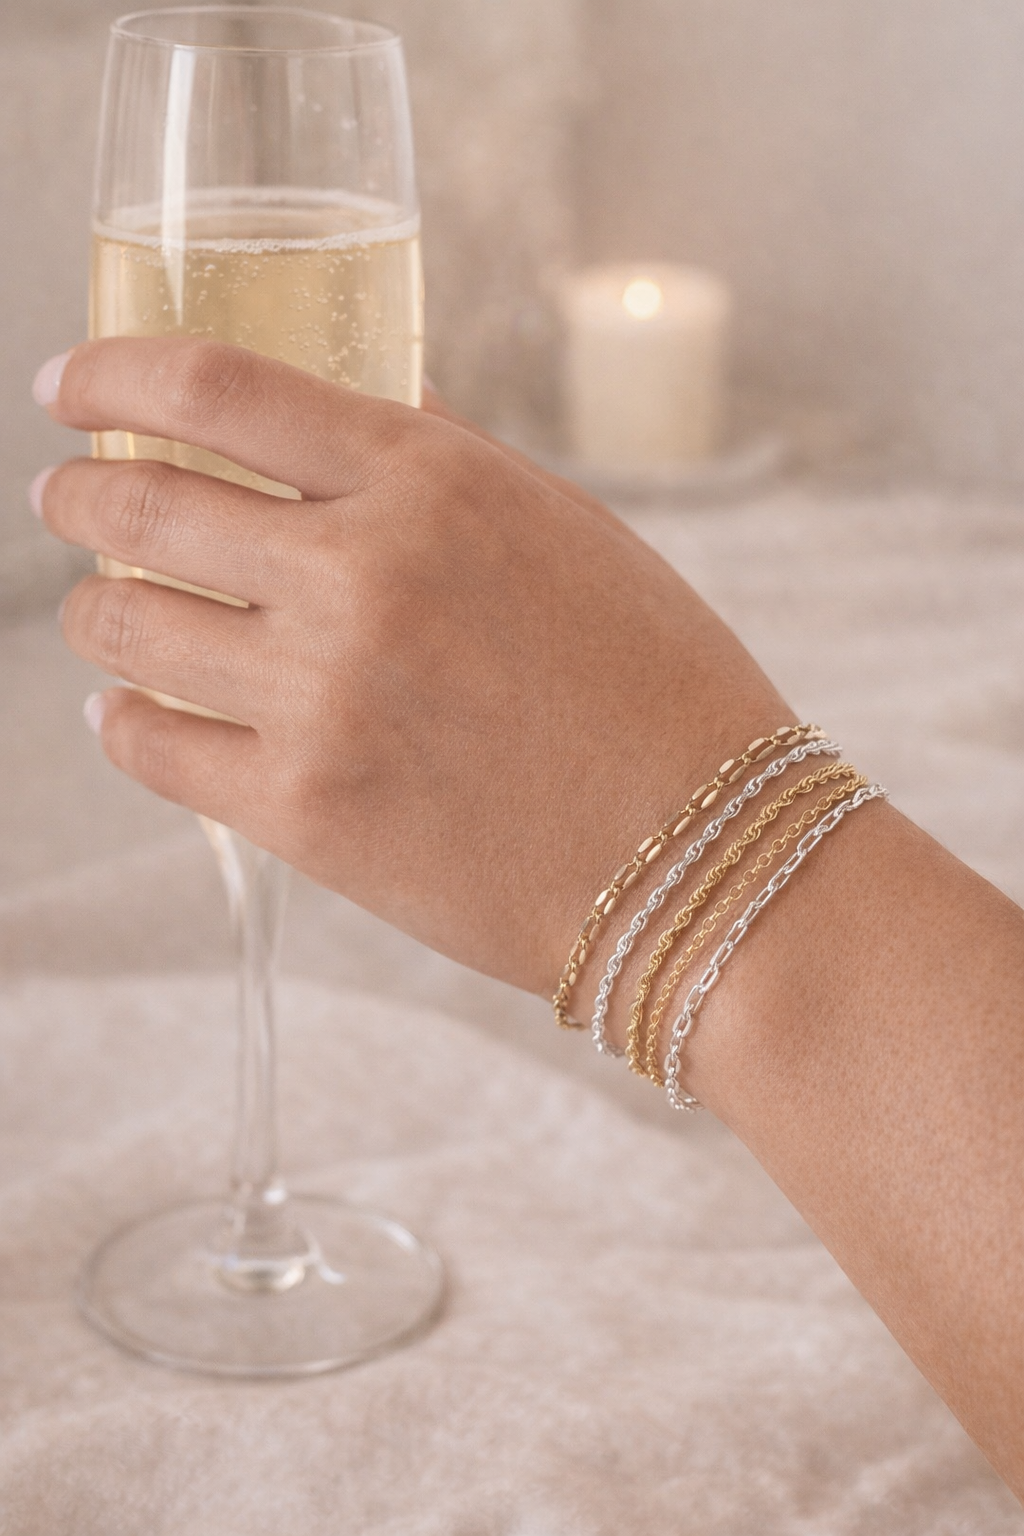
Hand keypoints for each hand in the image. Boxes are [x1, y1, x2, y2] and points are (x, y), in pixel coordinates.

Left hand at [34, 337, 787, 994]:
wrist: (707, 862)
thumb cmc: (660, 689)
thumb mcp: (572, 532)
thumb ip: (451, 463)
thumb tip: (366, 410)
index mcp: (432, 483)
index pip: (215, 388)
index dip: (111, 372)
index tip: (66, 382)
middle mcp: (361, 575)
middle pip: (143, 504)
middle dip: (77, 495)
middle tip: (65, 498)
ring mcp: (323, 698)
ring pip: (126, 628)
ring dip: (95, 611)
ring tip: (105, 612)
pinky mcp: (305, 813)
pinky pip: (151, 748)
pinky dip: (123, 722)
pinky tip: (129, 713)